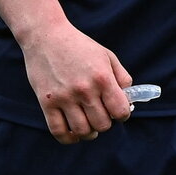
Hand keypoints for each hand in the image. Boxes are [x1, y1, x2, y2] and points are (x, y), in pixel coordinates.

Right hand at [20, 21, 132, 143]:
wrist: (46, 36)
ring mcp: (64, 98)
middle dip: (106, 123)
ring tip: (90, 125)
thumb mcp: (106, 55)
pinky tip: (75, 133)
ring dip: (89, 132)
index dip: (123, 115)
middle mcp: (84, 89)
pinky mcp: (46, 103)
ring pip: (82, 131)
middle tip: (102, 115)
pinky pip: (59, 131)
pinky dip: (69, 138)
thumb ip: (121, 77)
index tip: (120, 112)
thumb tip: (129, 100)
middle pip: (102, 124)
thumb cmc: (79, 46)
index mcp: (102, 77)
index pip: (120, 110)